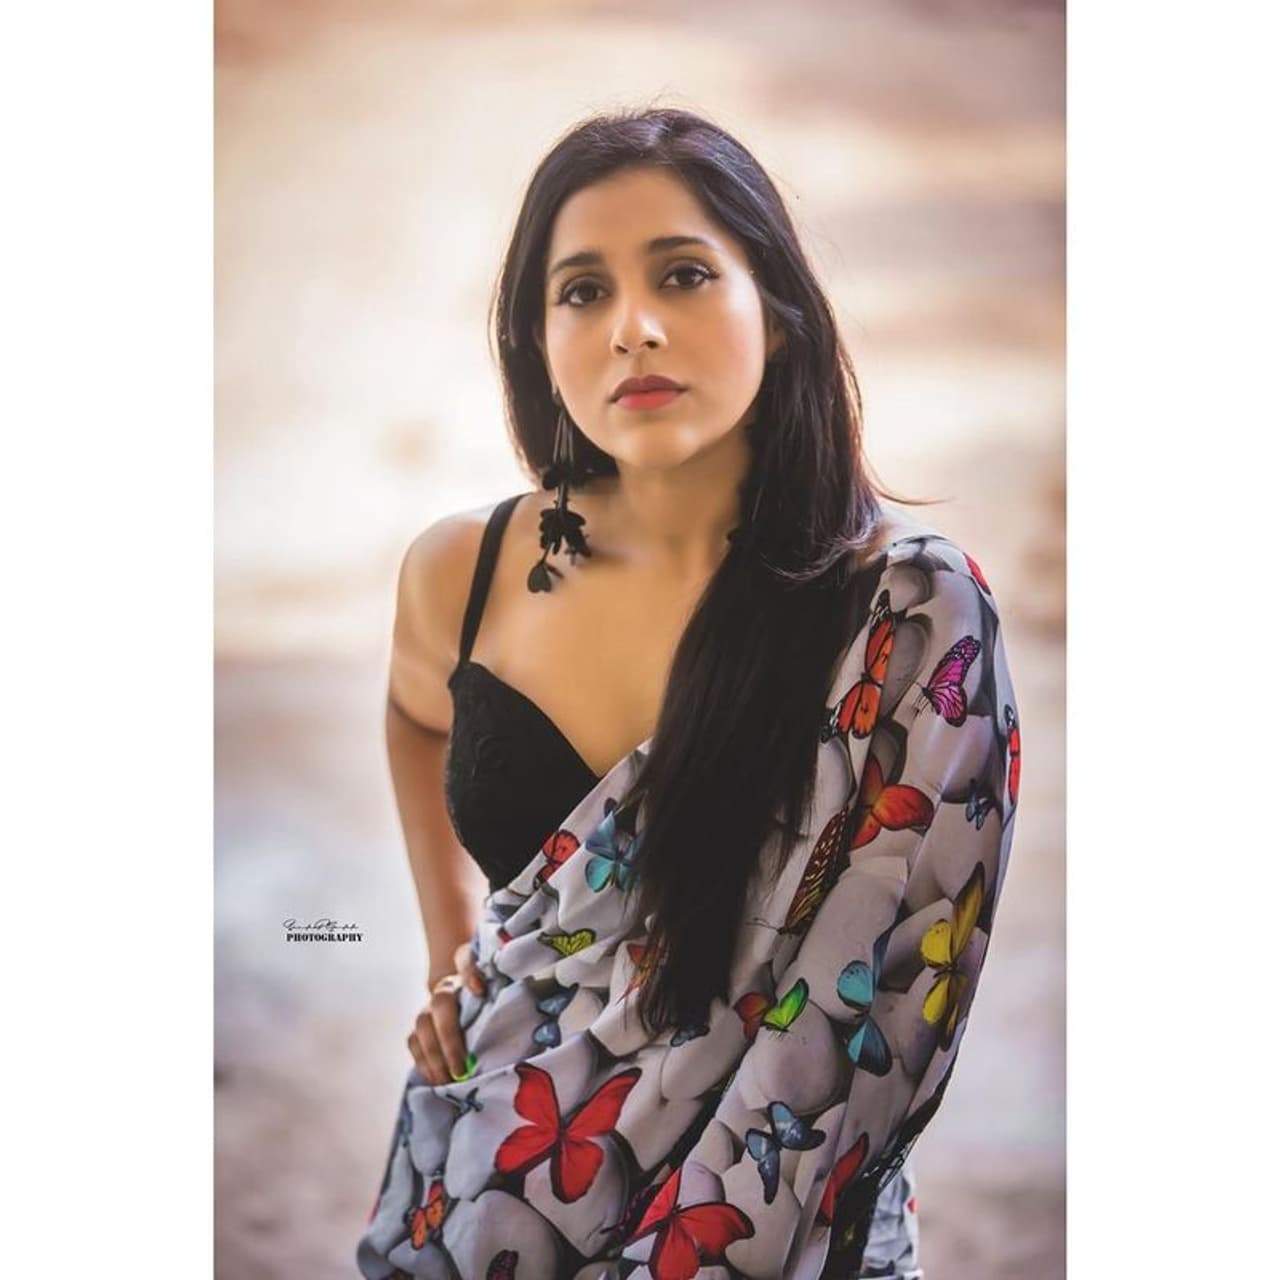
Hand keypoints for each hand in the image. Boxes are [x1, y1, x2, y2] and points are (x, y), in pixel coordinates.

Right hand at [408, 941, 486, 1084]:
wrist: (465, 1002)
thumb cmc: (487, 1001)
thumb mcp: (496, 991)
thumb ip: (491, 984)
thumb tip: (479, 988)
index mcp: (465, 974)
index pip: (464, 960)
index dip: (470, 972)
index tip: (479, 990)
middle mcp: (443, 988)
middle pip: (441, 1005)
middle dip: (450, 1039)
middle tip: (462, 1068)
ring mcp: (429, 1007)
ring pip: (422, 1027)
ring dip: (434, 1056)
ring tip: (447, 1080)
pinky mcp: (419, 1028)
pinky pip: (414, 1043)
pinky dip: (423, 1063)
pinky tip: (436, 1080)